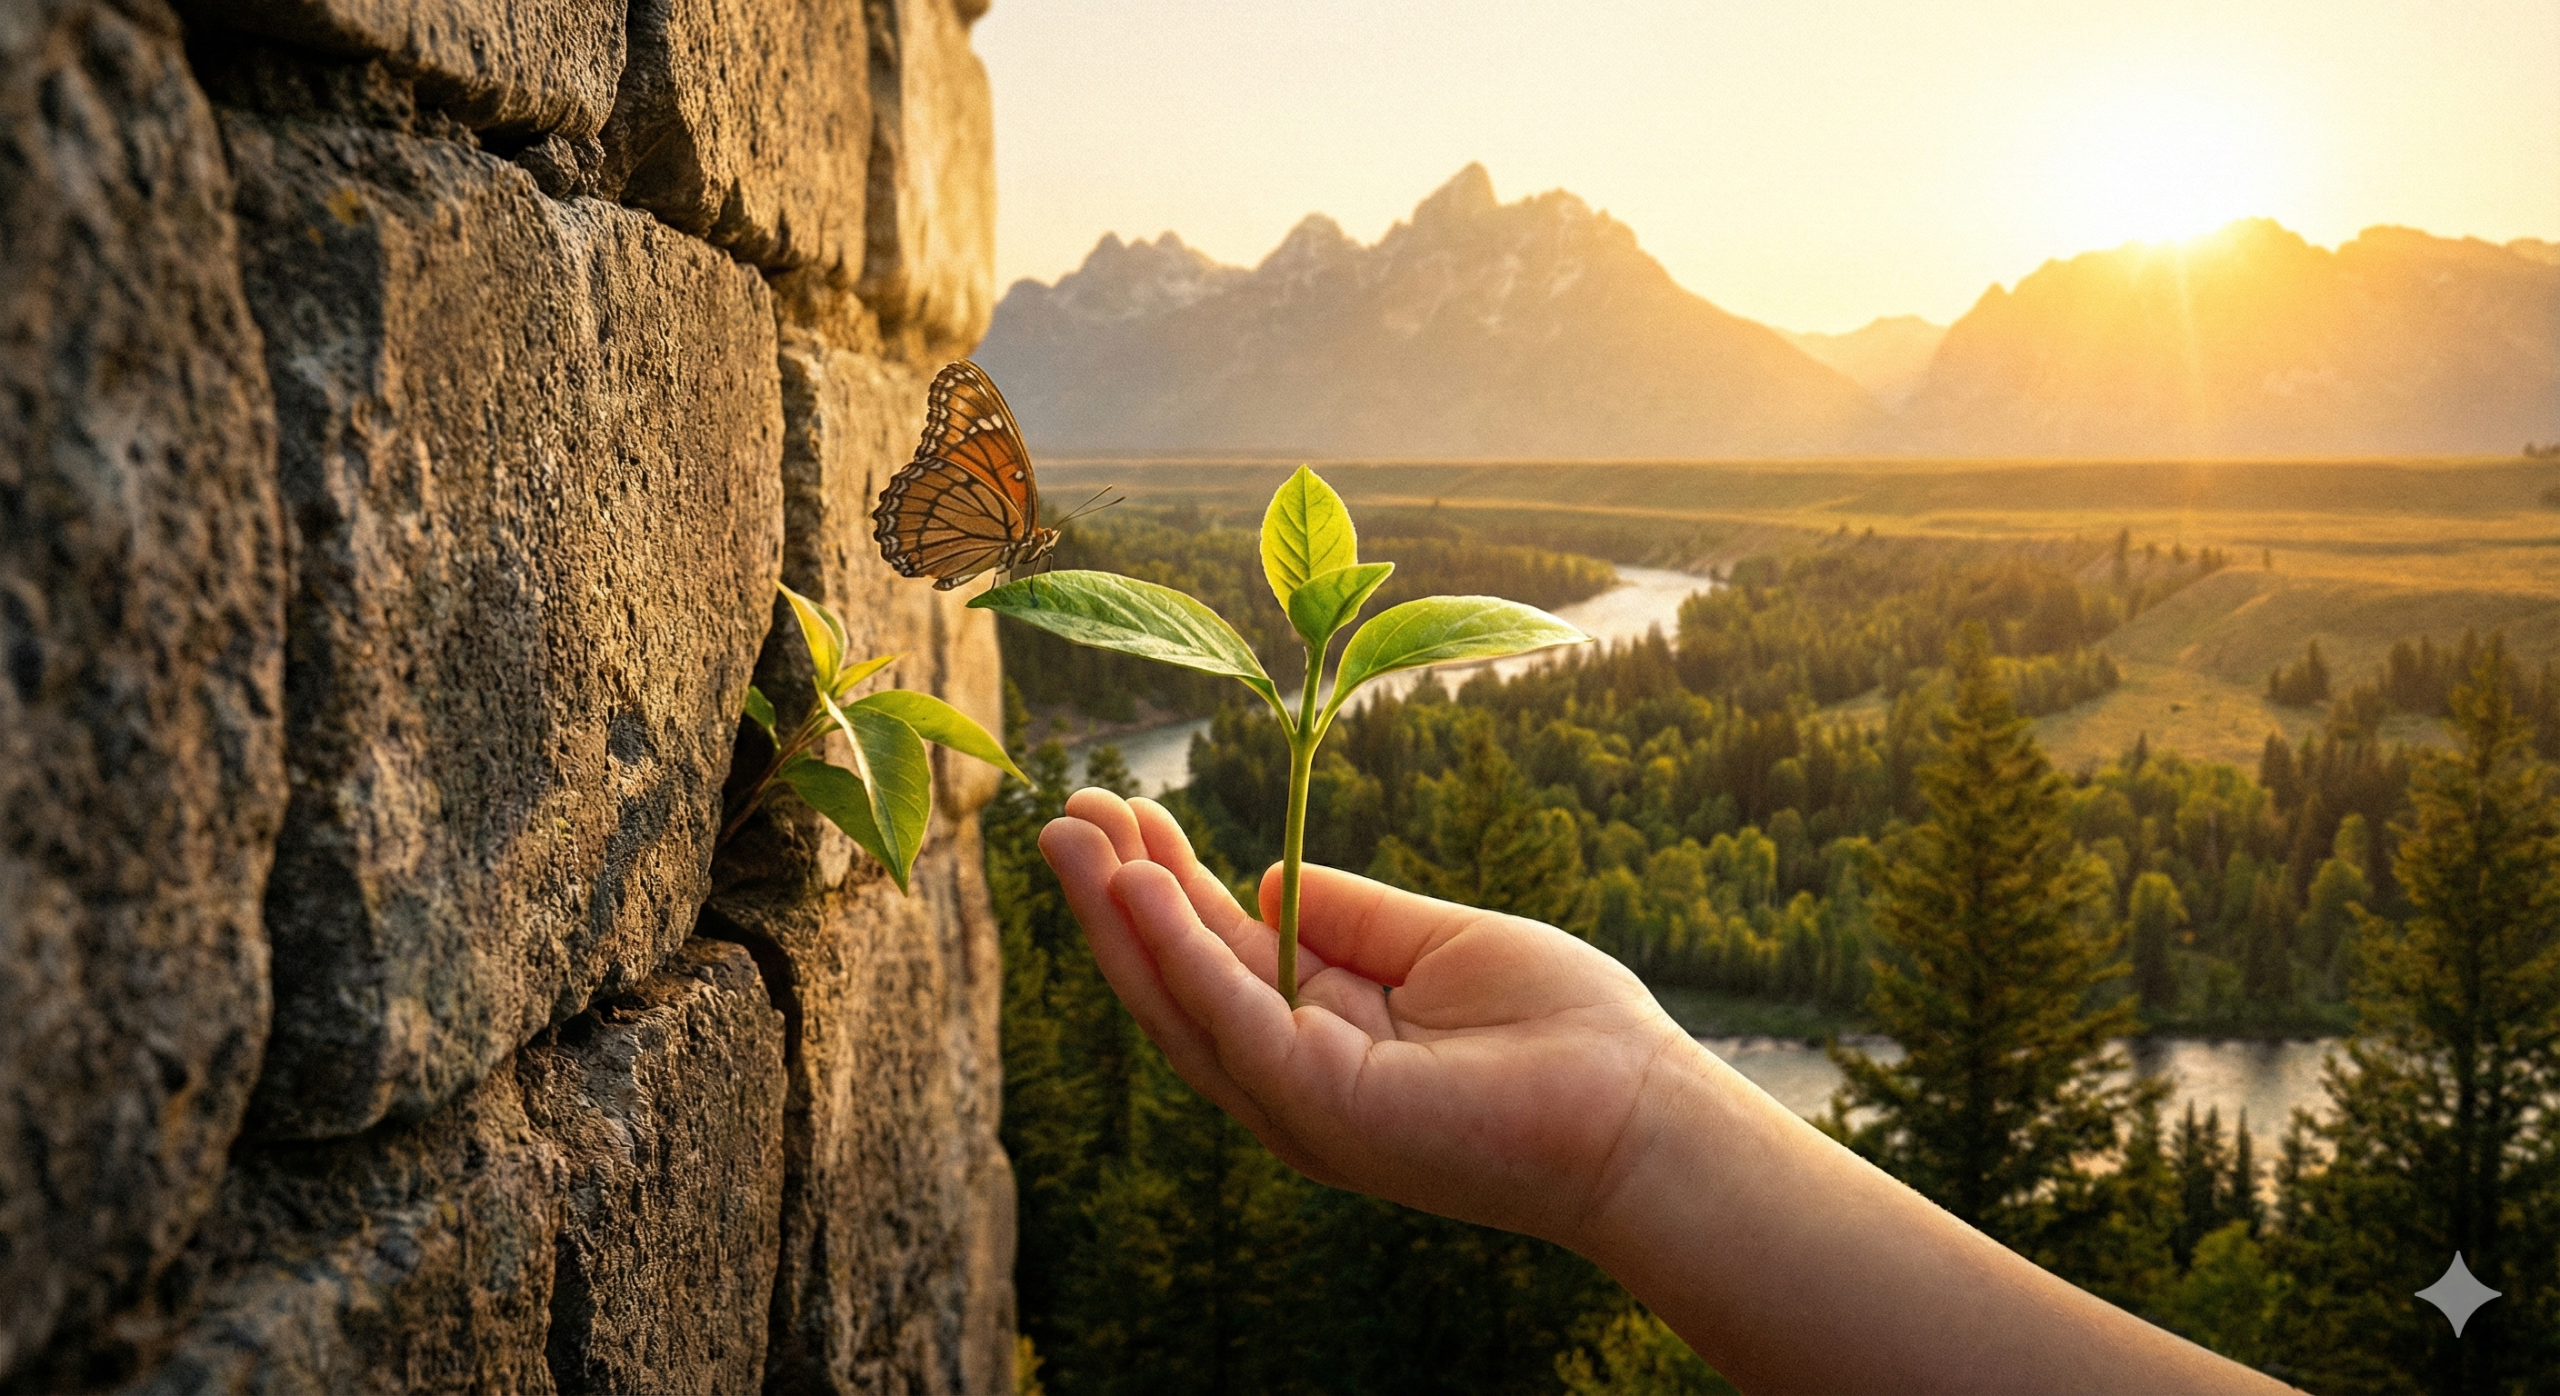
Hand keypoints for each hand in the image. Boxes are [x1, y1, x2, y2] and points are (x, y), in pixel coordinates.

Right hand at [1038, 787, 1692, 1246]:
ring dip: (1118, 916)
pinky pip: (1233, 1019)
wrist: (1639, 1111)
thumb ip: (1352, 915)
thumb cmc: (1563, 1032)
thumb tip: (1267, 876)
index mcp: (1323, 1036)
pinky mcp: (1323, 1108)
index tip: (1122, 809)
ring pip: (1182, 1003)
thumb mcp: (1439, 943)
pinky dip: (1178, 951)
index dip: (1165, 883)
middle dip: (1115, 895)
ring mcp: (1302, 1101)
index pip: (1219, 956)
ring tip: (1070, 832)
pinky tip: (1136, 887)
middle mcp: (1296, 1077)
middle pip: (1178, 981)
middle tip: (1062, 810)